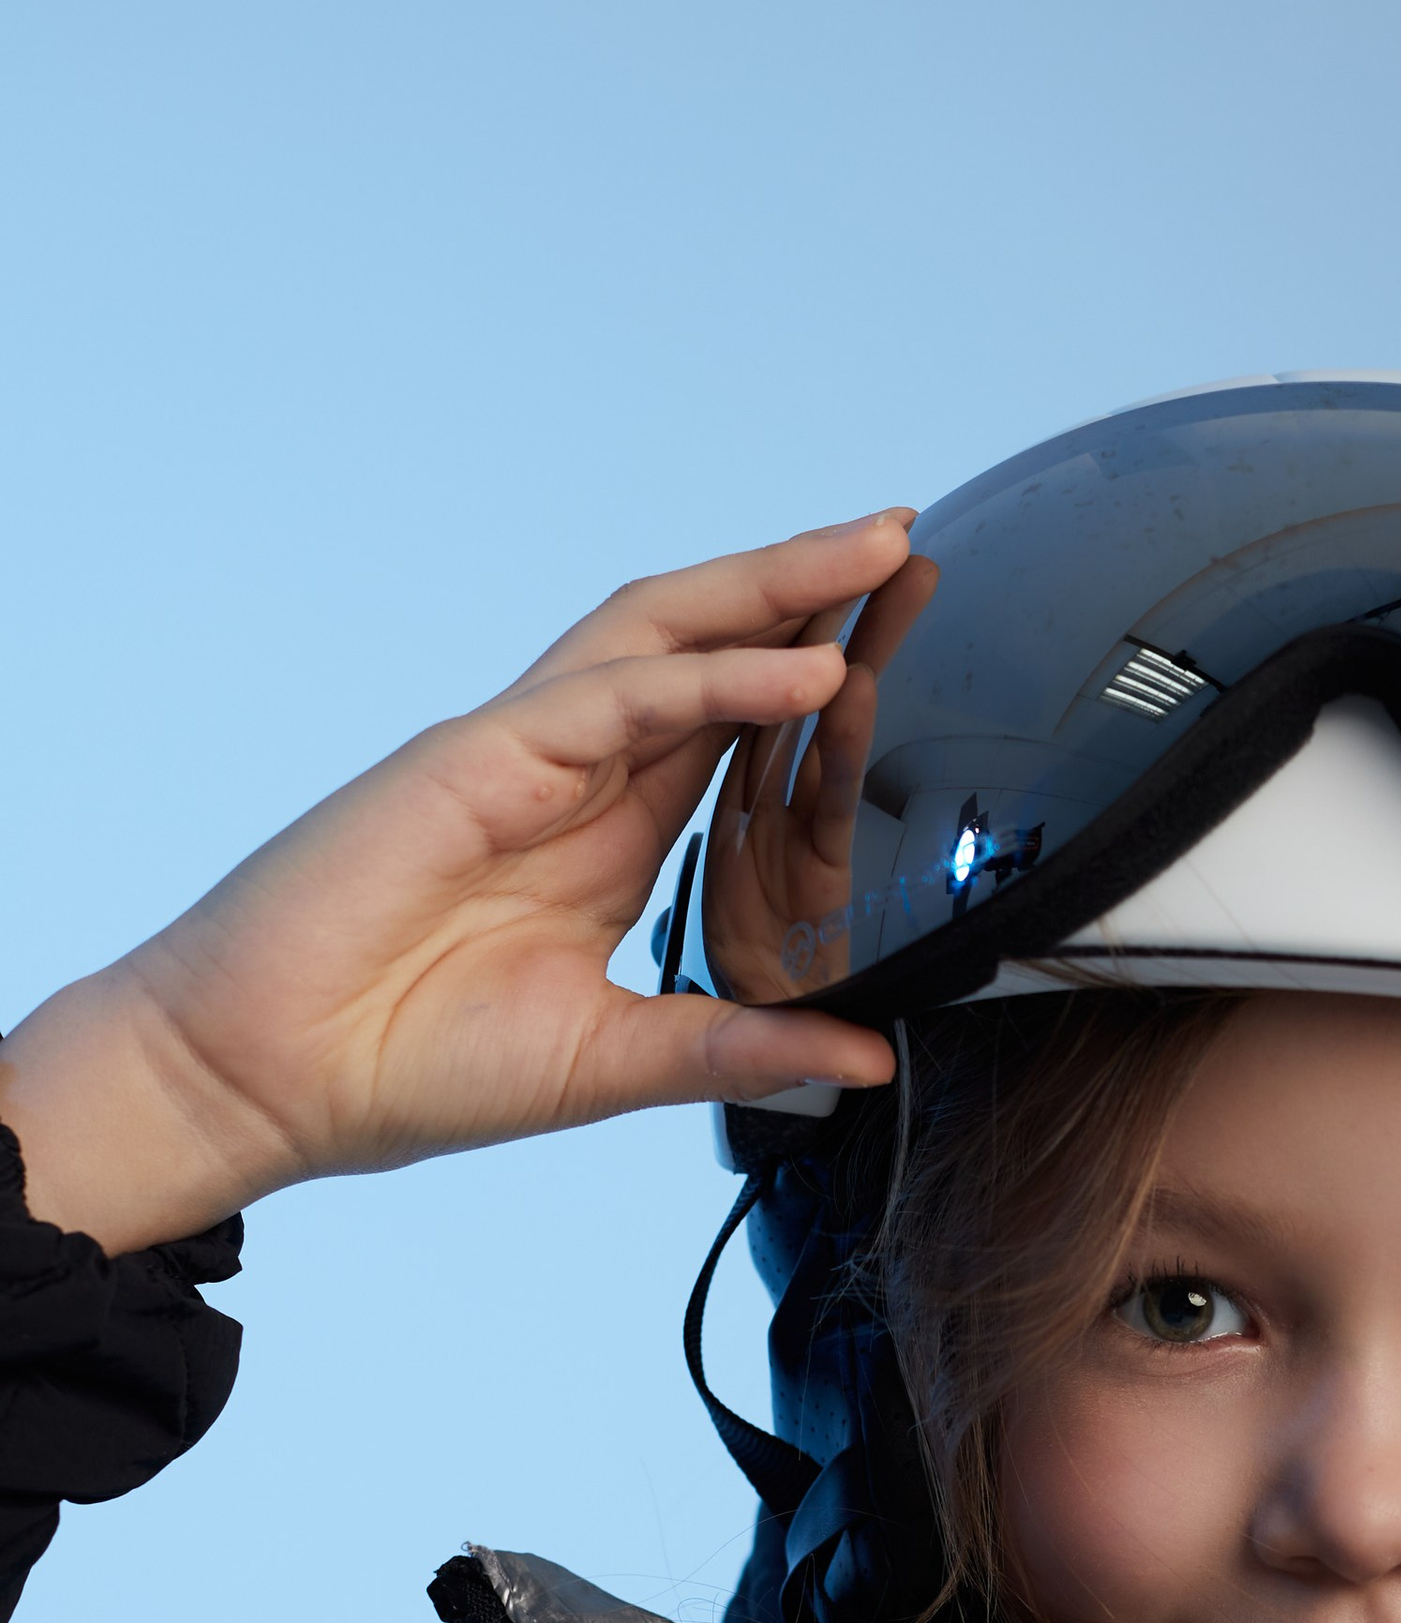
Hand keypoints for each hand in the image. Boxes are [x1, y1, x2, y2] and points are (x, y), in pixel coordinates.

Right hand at [0, 517, 927, 1256]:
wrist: (269, 1079)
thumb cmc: (409, 1066)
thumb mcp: (618, 1062)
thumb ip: (741, 1050)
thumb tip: (868, 1057)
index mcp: (608, 836)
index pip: (732, 730)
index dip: (815, 679)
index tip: (904, 643)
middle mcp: (575, 775)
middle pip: (709, 646)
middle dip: (809, 592)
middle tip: (909, 543)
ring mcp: (526, 754)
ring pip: (667, 636)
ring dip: (774, 592)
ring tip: (876, 554)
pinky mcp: (483, 759)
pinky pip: (620, 699)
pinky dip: (718, 679)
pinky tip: (805, 670)